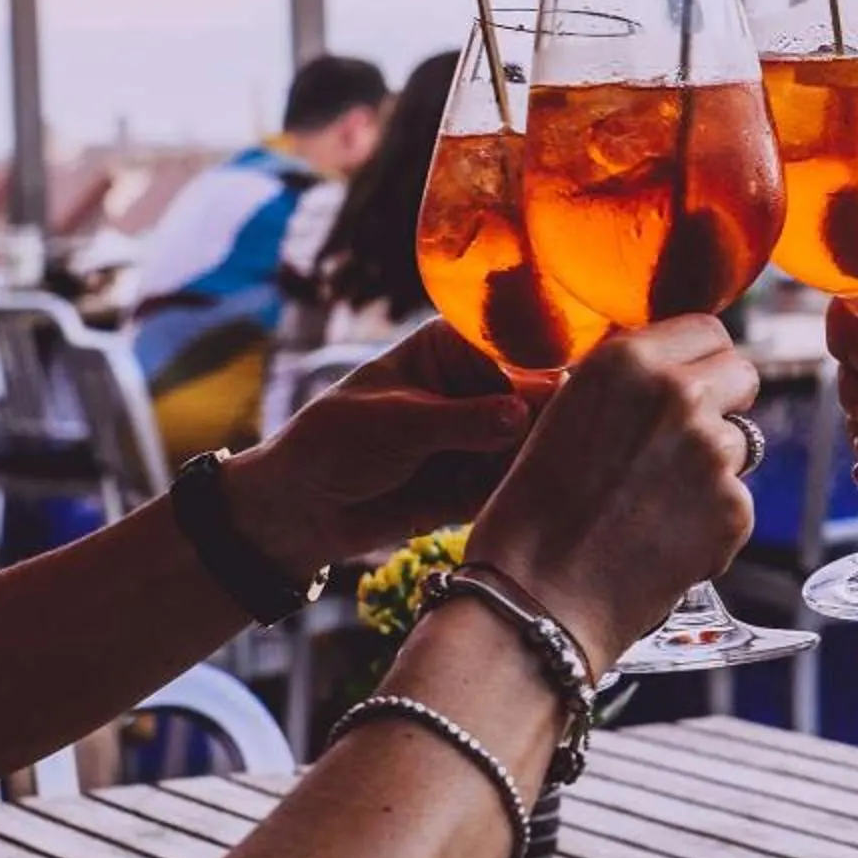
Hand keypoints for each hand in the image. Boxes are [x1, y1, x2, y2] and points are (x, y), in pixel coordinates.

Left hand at [225, 321, 533, 574]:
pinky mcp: (481, 483)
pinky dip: (518, 496)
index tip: (558, 390)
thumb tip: (523, 415)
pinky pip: (516, 486)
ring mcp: (484, 437)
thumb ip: (462, 421)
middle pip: (537, 397)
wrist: (298, 511)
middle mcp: (478, 387)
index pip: (515, 346)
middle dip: (545, 422)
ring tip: (522, 480)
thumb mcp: (396, 423)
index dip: (542, 364)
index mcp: (454, 347)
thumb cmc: (333, 442)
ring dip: (534, 463)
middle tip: (547, 446)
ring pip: (534, 444)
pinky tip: (509, 503)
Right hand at [461, 318, 759, 673]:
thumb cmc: (531, 515)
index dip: (697, 361)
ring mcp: (713, 453)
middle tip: (680, 445)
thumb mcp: (564, 414)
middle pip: (741, 374)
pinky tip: (661, 541)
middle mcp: (678, 394)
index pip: (707, 330)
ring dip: (712, 468)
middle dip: (721, 402)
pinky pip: (737, 501)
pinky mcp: (734, 510)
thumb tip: (670, 370)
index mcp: (627, 360)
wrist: (534, 601)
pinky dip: (711, 522)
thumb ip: (625, 384)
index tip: (686, 383)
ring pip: (742, 443)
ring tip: (653, 506)